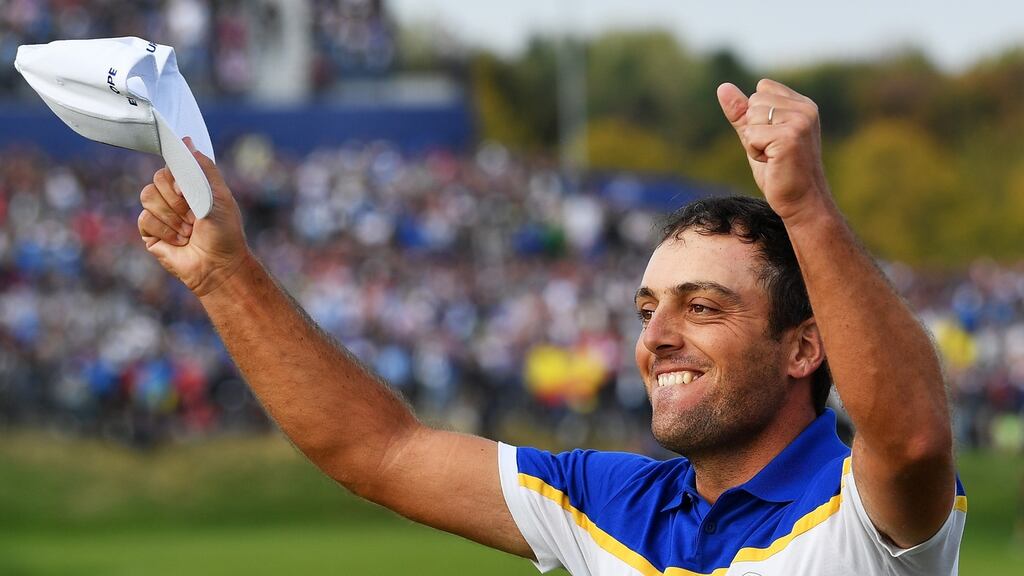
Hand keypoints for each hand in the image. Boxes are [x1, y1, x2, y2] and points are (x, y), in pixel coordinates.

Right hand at [137, 137, 248, 296]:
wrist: (219, 265)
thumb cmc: (225, 232)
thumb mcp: (220, 195)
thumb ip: (204, 168)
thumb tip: (187, 141)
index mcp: (190, 185)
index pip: (171, 165)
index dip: (177, 177)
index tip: (188, 191)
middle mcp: (172, 197)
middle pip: (157, 179)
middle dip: (178, 200)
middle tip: (194, 217)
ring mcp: (160, 213)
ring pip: (147, 196)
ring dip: (172, 216)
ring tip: (188, 231)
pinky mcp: (149, 232)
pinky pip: (145, 218)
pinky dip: (165, 230)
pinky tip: (179, 240)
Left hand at [717, 79, 831, 223]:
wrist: (801, 201)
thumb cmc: (779, 172)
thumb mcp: (757, 137)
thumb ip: (741, 112)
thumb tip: (722, 87)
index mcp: (802, 104)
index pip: (761, 89)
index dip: (757, 116)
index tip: (773, 138)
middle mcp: (805, 108)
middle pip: (754, 101)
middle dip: (755, 129)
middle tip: (773, 151)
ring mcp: (800, 121)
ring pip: (752, 117)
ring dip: (754, 141)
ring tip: (773, 157)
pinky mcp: (790, 136)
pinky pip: (751, 135)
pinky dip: (755, 152)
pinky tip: (772, 162)